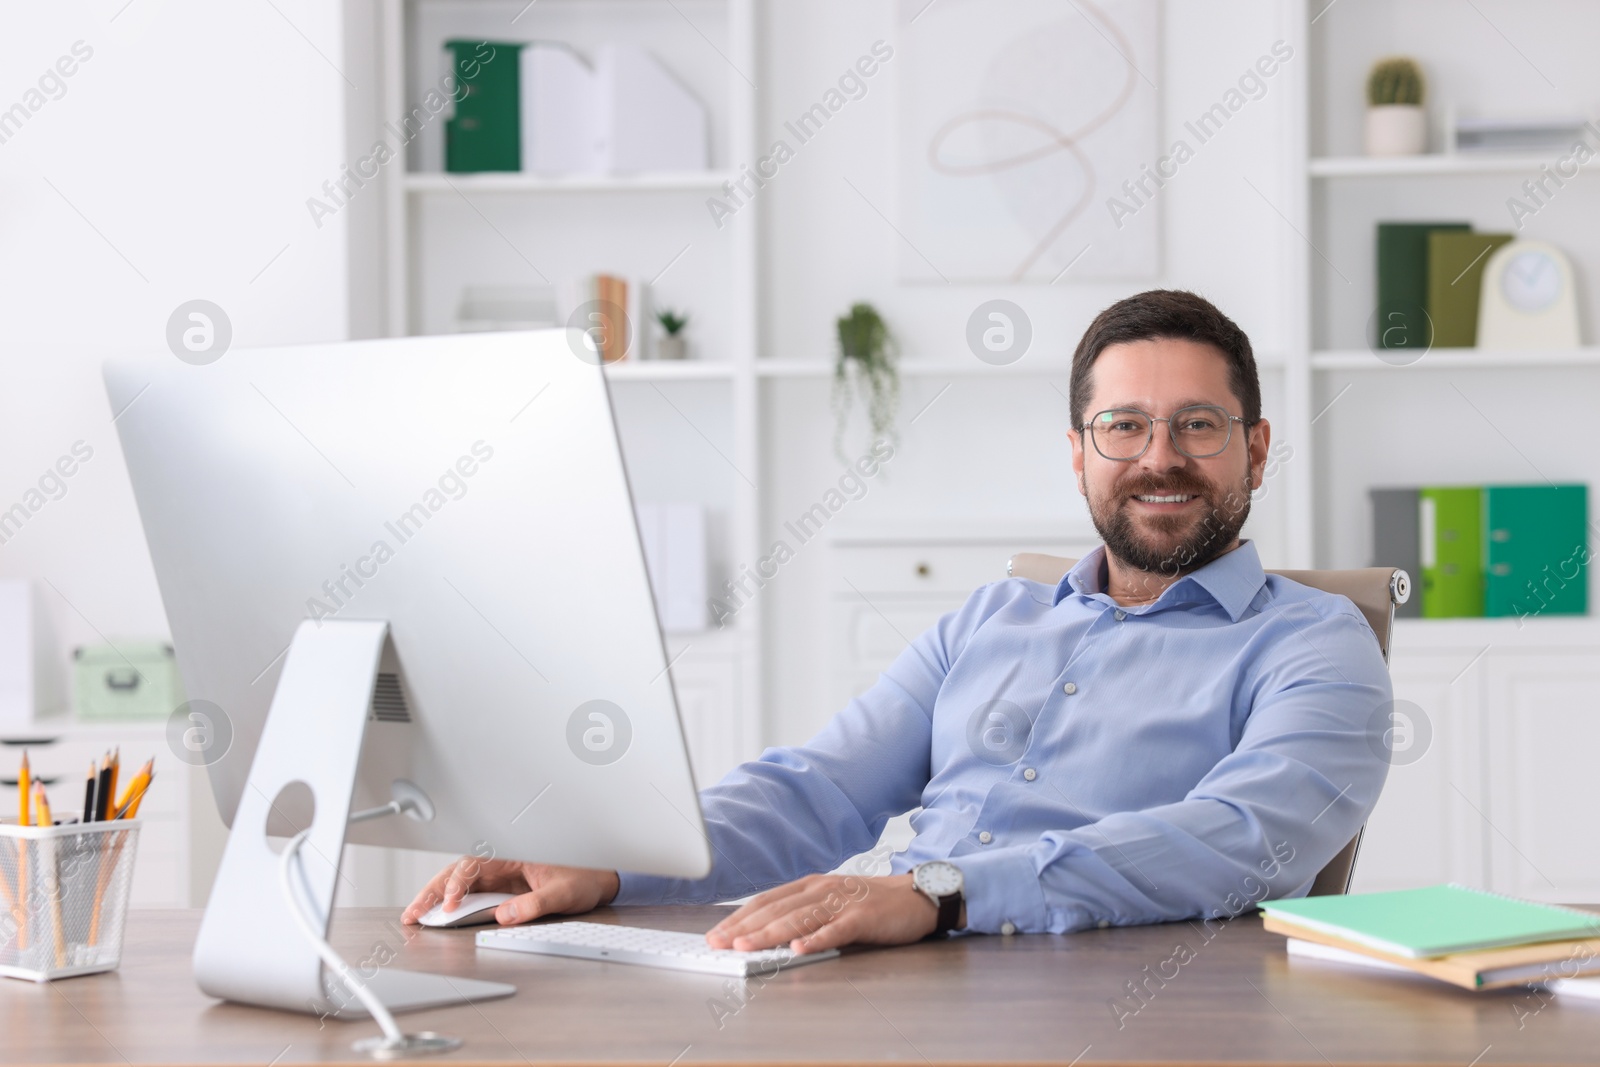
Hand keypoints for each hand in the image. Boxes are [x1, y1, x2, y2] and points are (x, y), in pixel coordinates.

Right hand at [401, 856, 619, 925]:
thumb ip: (534, 904)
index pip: (475, 865)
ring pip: (460, 882)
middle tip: (412, 912)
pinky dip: (452, 904)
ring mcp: (501, 875)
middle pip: (458, 871)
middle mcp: (503, 861)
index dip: (457, 885)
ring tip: (414, 915)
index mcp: (514, 853)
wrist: (601, 879)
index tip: (447, 906)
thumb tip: (504, 916)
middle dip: (432, 890)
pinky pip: (472, 894)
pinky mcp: (502, 889)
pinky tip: (436, 916)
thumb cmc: (585, 877)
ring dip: (436, 897)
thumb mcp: (563, 893)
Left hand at [705, 873, 939, 954]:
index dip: (738, 918)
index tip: (715, 934)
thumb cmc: (871, 902)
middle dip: (743, 928)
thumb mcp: (830, 900)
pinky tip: (798, 949)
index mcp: (809, 886)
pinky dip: (816, 939)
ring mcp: (842, 902)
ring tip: (745, 947)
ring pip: (799, 919)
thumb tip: (764, 932)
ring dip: (769, 934)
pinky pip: (836, 929)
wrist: (916, 896)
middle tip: (718, 944)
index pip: (766, 901)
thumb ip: (802, 912)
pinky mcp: (863, 917)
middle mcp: (821, 890)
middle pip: (775, 909)